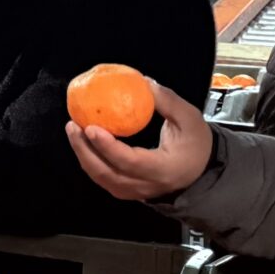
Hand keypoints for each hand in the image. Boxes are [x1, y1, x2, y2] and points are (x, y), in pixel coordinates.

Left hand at [66, 80, 213, 200]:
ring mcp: (134, 192)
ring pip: (101, 178)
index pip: (130, 162)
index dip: (107, 147)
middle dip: (84, 150)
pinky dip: (90, 160)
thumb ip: (168, 101)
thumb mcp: (190, 118)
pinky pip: (103, 177)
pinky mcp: (127, 190)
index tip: (91, 127)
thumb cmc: (196, 143)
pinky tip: (83, 141)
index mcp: (163, 170)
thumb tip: (143, 81)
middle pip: (107, 173)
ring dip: (83, 155)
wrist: (201, 170)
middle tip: (73, 126)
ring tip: (74, 130)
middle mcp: (146, 186)